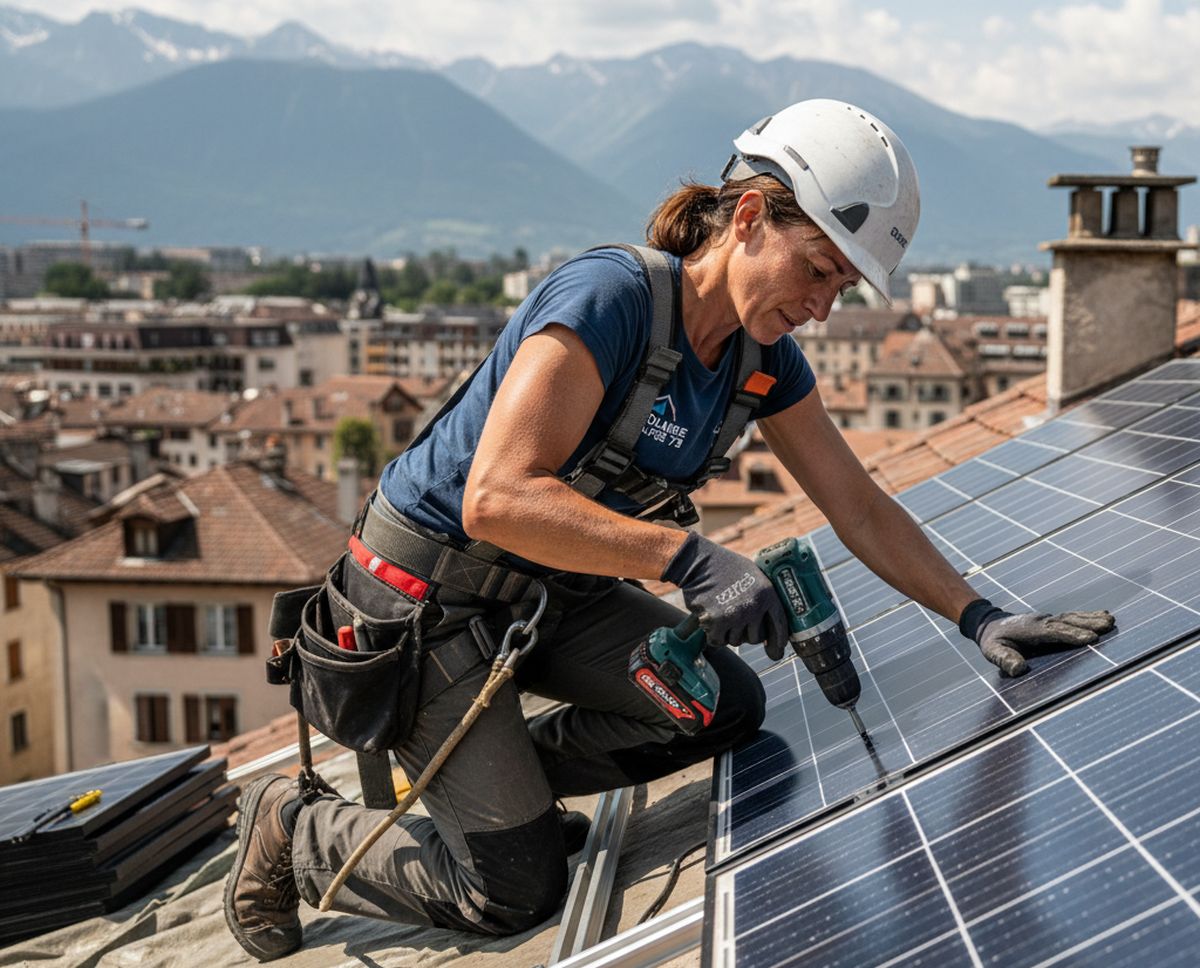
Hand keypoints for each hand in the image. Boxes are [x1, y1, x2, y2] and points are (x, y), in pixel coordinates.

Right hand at [662, 532, 788, 658]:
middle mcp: (754, 607)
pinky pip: (718, 641)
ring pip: (735, 641)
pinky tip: (710, 620)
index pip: (779, 626)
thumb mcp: (754, 576)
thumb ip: (763, 599)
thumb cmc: (725, 567)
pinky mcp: (716, 622)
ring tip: (721, 613)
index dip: (778, 642)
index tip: (775, 653)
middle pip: (755, 638)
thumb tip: (768, 627)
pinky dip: (713, 635)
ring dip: (727, 633)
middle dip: (746, 633)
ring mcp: (736, 615)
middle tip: (735, 620)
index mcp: (768, 594)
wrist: (699, 562)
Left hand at [959, 599, 1114, 675]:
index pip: (1053, 632)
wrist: (989, 624)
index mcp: (1029, 629)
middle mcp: (1041, 621)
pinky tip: (1103, 615)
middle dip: (1087, 625)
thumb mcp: (993, 651)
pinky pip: (1072, 617)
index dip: (1071, 635)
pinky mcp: (1052, 620)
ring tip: (1111, 621)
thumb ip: (1004, 659)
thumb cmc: (993, 641)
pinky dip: (1087, 616)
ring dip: (1091, 619)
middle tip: (1108, 626)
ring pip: (1072, 618)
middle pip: (1067, 622)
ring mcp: (1048, 619)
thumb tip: (1019, 669)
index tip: (1090, 639)